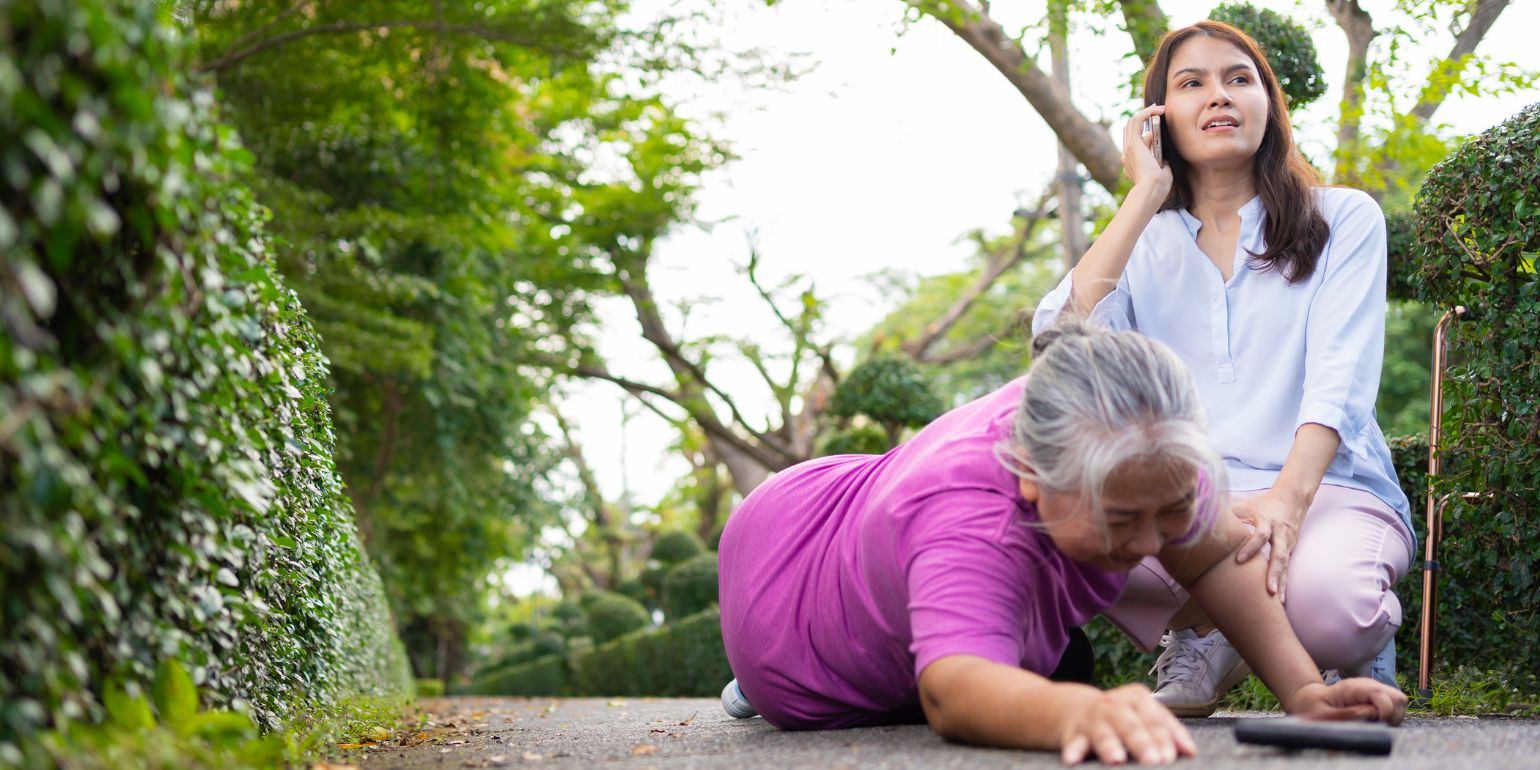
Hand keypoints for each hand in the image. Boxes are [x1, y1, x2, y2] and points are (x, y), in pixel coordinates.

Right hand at [1059, 683, 1196, 765]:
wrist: (1075, 708)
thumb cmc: (1120, 717)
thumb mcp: (1143, 716)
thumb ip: (1167, 732)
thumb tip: (1190, 752)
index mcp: (1137, 699)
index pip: (1155, 720)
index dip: (1164, 738)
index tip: (1170, 756)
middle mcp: (1114, 705)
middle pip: (1131, 725)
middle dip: (1141, 743)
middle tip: (1152, 760)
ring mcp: (1093, 718)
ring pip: (1104, 733)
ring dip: (1110, 745)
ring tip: (1116, 759)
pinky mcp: (1074, 733)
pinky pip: (1074, 743)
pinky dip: (1073, 751)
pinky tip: (1072, 760)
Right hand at [1121, 105, 1171, 197]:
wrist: (1151, 190)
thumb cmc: (1158, 187)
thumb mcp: (1161, 173)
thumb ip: (1159, 164)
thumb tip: (1162, 159)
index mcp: (1132, 163)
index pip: (1133, 141)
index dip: (1143, 130)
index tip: (1155, 125)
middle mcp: (1127, 154)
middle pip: (1130, 129)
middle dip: (1143, 117)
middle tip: (1156, 110)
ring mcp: (1128, 148)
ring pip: (1132, 122)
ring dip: (1146, 113)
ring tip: (1160, 108)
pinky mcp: (1134, 143)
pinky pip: (1137, 121)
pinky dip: (1147, 113)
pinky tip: (1158, 110)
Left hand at [1231, 490, 1307, 600]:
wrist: (1291, 498)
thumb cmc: (1261, 504)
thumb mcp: (1245, 506)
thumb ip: (1228, 516)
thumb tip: (1201, 525)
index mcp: (1266, 521)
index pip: (1260, 535)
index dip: (1250, 547)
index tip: (1239, 560)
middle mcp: (1280, 533)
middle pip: (1279, 554)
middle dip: (1273, 572)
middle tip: (1268, 590)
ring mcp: (1288, 542)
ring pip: (1285, 564)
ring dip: (1281, 581)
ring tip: (1277, 600)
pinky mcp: (1291, 549)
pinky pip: (1287, 568)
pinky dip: (1284, 582)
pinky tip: (1280, 598)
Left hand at [1283, 681, 1407, 725]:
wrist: (1312, 700)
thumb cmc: (1316, 709)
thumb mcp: (1325, 714)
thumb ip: (1347, 715)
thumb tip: (1371, 715)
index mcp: (1354, 688)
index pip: (1382, 694)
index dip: (1384, 712)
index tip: (1374, 723)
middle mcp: (1368, 686)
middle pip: (1398, 698)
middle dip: (1393, 715)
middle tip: (1377, 724)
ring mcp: (1375, 690)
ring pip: (1400, 702)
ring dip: (1393, 717)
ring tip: (1375, 723)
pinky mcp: (1378, 698)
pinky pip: (1396, 707)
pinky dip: (1390, 717)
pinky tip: (1375, 721)